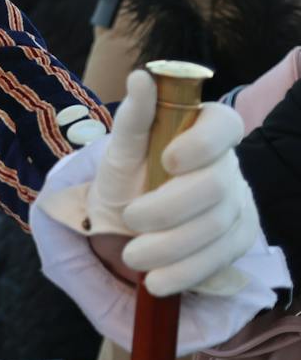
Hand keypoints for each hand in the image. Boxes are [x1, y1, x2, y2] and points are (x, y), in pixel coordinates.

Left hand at [87, 69, 259, 297]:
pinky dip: (186, 273)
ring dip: (172, 248)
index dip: (202, 142)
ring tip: (133, 258)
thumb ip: (134, 117)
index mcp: (204, 130)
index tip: (167, 159)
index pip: (223, 125)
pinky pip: (220, 259)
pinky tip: (157, 282)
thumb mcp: (121, 148)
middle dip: (170, 208)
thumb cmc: (129, 175)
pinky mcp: (237, 240)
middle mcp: (228, 165)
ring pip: (216, 229)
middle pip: (215, 187)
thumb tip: (140, 78)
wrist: (128, 218)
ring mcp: (238, 204)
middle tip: (130, 219)